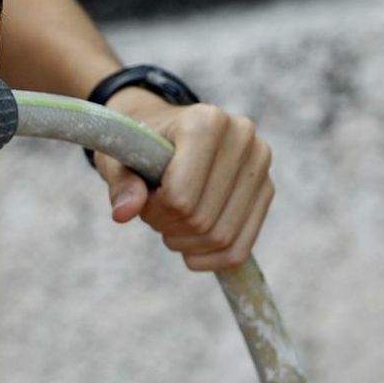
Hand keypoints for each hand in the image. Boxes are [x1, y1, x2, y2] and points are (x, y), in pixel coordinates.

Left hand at [94, 88, 274, 271]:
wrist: (163, 131)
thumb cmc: (138, 145)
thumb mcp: (117, 160)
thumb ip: (122, 185)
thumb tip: (123, 213)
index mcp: (205, 122)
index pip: (180, 196)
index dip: (154, 210)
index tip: (142, 198)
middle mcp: (242, 137)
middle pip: (202, 219)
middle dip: (168, 227)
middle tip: (153, 214)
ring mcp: (259, 164)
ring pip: (222, 237)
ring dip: (186, 243)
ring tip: (169, 223)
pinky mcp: (266, 189)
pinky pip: (241, 247)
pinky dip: (211, 260)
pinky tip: (189, 252)